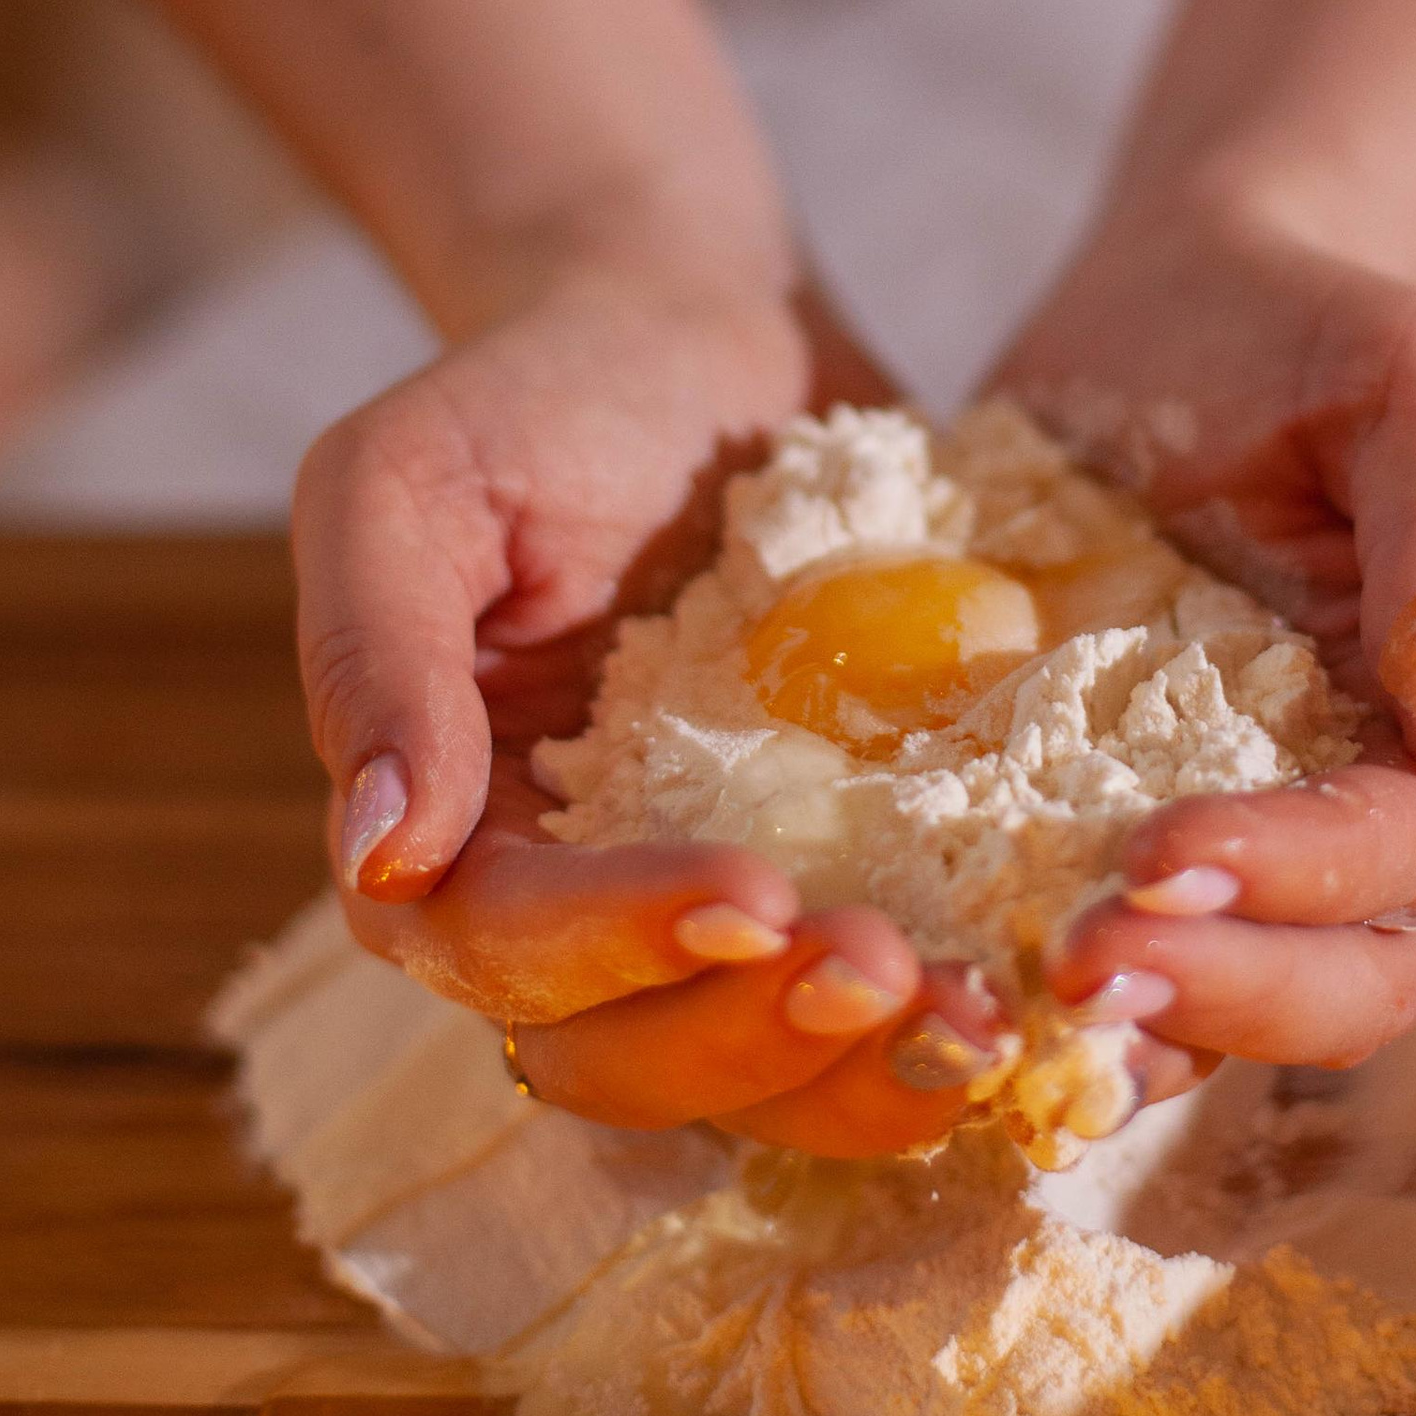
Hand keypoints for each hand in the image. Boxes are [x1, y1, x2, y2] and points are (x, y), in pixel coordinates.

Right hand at [291, 248, 1011, 1156]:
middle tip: (890, 968)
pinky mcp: (840, 882)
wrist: (701, 339)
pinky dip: (948, 1032)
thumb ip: (376, 655)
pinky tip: (1039, 1003)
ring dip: (867, 1076)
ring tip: (980, 1018)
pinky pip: (878, 1012)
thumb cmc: (540, 396)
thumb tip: (384, 858)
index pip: (505, 946)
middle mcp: (577, 910)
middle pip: (631, 1059)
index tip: (753, 892)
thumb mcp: (408, 480)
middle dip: (758, 1039)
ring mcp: (713, 909)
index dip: (619, 944)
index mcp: (455, 833)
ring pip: (761, 1075)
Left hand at [995, 202, 1415, 1087]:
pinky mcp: (1145, 835)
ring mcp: (1269, 842)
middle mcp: (1397, 819)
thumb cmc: (1304, 329)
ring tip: (1013, 1007)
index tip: (1159, 853)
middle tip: (1080, 963)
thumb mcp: (1414, 378)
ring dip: (1144, 1027)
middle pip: (1360, 981)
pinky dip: (1064, 1004)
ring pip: (1246, 1008)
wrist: (1172, 307)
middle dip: (1231, 994)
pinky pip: (1132, 954)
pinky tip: (966, 995)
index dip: (1308, 876)